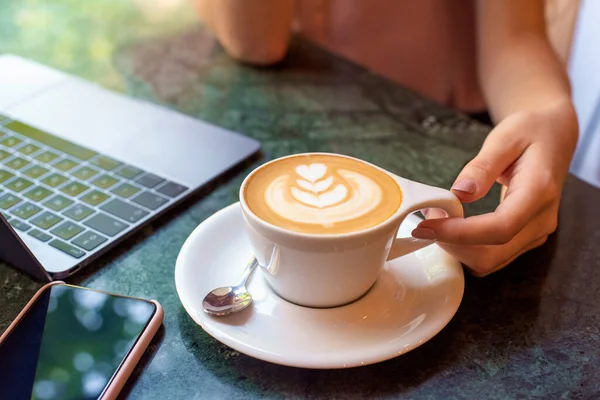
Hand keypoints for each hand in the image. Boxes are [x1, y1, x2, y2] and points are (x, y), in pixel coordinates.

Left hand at [412, 100, 577, 275]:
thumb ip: (483, 166)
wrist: (553, 136)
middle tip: (423, 223)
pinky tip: (449, 228)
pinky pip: (491, 257)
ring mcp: (535, 234)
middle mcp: (541, 221)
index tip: (426, 225)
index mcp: (539, 193)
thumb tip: (460, 192)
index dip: (460, 233)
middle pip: (492, 254)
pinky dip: (465, 249)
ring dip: (456, 249)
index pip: (500, 227)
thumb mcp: (505, 137)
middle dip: (452, 245)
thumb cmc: (530, 132)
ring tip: (435, 222)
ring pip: (490, 262)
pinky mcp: (524, 238)